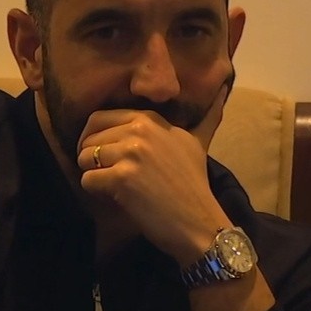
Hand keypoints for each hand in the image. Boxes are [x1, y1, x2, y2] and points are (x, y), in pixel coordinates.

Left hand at [76, 86, 231, 264]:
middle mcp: (140, 130)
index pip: (100, 117)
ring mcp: (131, 153)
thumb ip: (203, 118)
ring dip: (91, 174)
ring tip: (109, 185)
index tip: (99, 153)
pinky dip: (94, 190)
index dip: (92, 137)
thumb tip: (225, 88)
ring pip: (85, 157)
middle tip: (102, 173)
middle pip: (89, 138)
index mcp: (150, 119)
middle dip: (89, 157)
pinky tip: (113, 196)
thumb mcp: (197, 143)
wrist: (198, 222)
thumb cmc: (194, 185)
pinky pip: (87, 179)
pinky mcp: (122, 177)